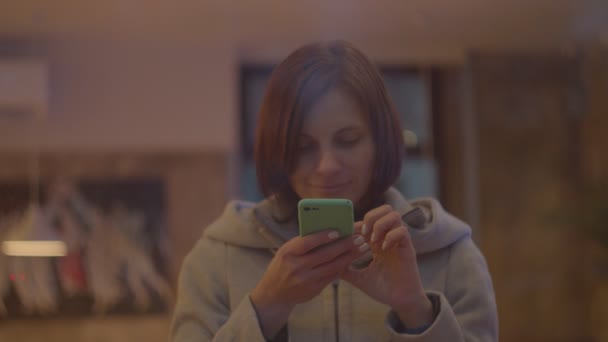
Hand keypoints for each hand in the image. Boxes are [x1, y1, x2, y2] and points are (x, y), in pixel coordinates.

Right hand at [251, 230, 367, 337]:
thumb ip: (305, 242)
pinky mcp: (314, 290)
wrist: (274, 293)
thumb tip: (330, 229)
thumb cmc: (284, 264)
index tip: (339, 230)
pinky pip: (332, 276)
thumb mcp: (288, 251)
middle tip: (359, 238)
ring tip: (361, 248)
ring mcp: (306, 280)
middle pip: (325, 255)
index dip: (323, 236)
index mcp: (288, 253)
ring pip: (333, 266)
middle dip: (345, 245)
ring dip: (349, 257)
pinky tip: (352, 259)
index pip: (307, 242)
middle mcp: (296, 267)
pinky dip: (343, 266)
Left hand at [341, 205, 433, 327]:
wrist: (400, 301)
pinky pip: (403, 231)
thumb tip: (328, 265)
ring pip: (394, 215)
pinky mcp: (408, 248)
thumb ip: (346, 269)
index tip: (348, 233)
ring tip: (372, 240)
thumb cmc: (382, 289)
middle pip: (385, 209)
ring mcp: (399, 242)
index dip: (358, 222)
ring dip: (380, 224)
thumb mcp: (359, 278)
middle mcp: (389, 237)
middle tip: (363, 232)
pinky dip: (391, 236)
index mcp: (377, 241)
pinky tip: (383, 249)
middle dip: (371, 216)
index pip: (369, 219)